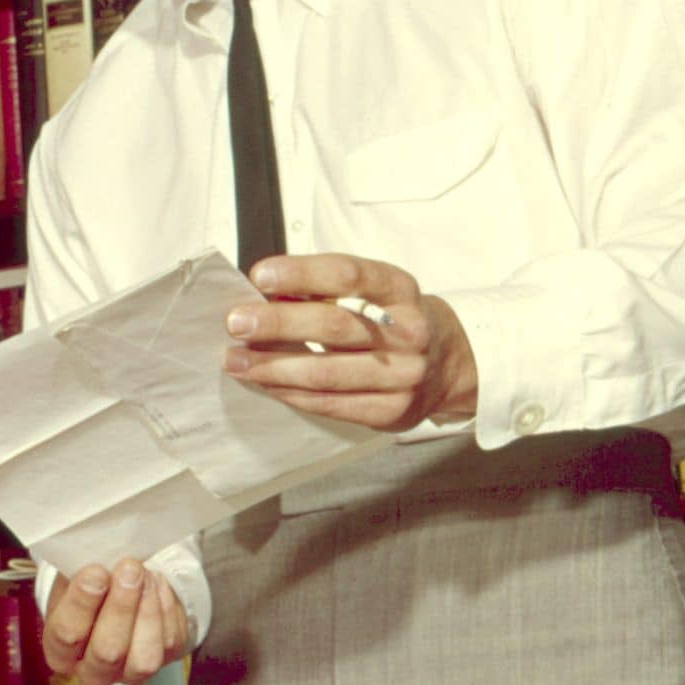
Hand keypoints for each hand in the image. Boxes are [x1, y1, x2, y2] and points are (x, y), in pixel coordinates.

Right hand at [40, 561, 186, 684]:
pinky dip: (168, 608)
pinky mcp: (165, 662)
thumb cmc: (91, 584)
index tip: (96, 572)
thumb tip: (102, 563)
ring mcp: (131, 673)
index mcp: (60, 651)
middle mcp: (93, 671)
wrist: (120, 590)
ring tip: (146, 575)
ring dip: (148, 612)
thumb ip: (81, 574)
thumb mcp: (74, 576)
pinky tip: (157, 583)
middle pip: (107, 652)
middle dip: (121, 608)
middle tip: (130, 569)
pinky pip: (171, 642)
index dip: (81, 603)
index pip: (66, 634)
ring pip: (144, 660)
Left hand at [226, 254, 477, 432]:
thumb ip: (325, 290)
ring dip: (273, 367)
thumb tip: (264, 296)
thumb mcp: (374, 292)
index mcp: (401, 290)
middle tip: (236, 322)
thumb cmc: (392, 320)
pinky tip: (263, 383)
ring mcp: (405, 376)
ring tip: (236, 360)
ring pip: (327, 373)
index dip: (302, 273)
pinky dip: (290, 393)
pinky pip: (331, 404)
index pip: (349, 275)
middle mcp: (409, 332)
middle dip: (278, 324)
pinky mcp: (392, 412)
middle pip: (334, 326)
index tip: (260, 276)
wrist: (448, 363)